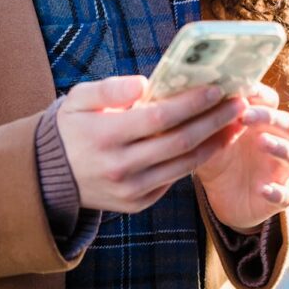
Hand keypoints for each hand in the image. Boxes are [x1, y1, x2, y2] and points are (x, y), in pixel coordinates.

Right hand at [56, 75, 246, 213]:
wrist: (48, 175)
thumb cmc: (71, 127)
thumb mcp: (78, 99)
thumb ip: (110, 89)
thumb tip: (145, 84)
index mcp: (105, 135)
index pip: (159, 118)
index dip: (191, 103)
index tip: (216, 88)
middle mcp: (120, 167)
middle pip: (179, 142)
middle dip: (214, 121)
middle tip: (239, 103)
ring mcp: (130, 190)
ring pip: (182, 165)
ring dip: (215, 144)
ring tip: (236, 123)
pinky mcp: (136, 204)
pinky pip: (172, 180)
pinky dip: (195, 161)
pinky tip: (212, 143)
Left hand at [194, 83, 288, 230]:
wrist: (222, 198)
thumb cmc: (218, 158)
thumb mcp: (209, 139)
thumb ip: (209, 121)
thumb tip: (198, 95)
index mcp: (260, 124)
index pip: (270, 102)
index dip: (260, 94)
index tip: (242, 89)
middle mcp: (275, 143)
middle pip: (286, 124)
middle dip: (269, 117)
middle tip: (244, 115)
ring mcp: (280, 170)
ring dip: (281, 148)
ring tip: (262, 142)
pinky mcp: (279, 197)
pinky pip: (287, 195)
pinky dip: (278, 192)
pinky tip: (263, 189)